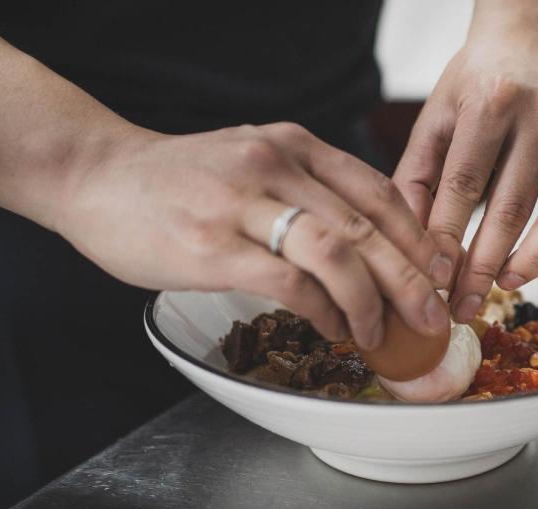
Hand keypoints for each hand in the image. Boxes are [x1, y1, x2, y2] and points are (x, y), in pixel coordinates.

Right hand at [57, 123, 450, 348]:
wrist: (96, 176)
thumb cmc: (180, 180)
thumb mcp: (253, 160)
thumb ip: (306, 189)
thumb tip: (367, 243)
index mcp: (294, 146)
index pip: (378, 193)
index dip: (418, 239)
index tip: (440, 274)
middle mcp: (275, 166)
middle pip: (368, 228)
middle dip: (412, 280)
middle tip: (435, 317)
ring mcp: (243, 204)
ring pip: (337, 254)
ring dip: (372, 302)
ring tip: (383, 334)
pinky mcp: (213, 246)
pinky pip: (290, 283)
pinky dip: (323, 312)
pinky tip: (333, 330)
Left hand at [393, 0, 537, 322]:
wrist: (527, 42)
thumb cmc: (474, 84)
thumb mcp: (434, 119)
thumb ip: (416, 180)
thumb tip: (410, 246)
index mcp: (488, 104)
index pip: (463, 184)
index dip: (446, 237)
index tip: (432, 277)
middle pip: (511, 207)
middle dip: (484, 266)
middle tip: (464, 304)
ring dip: (534, 258)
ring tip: (506, 284)